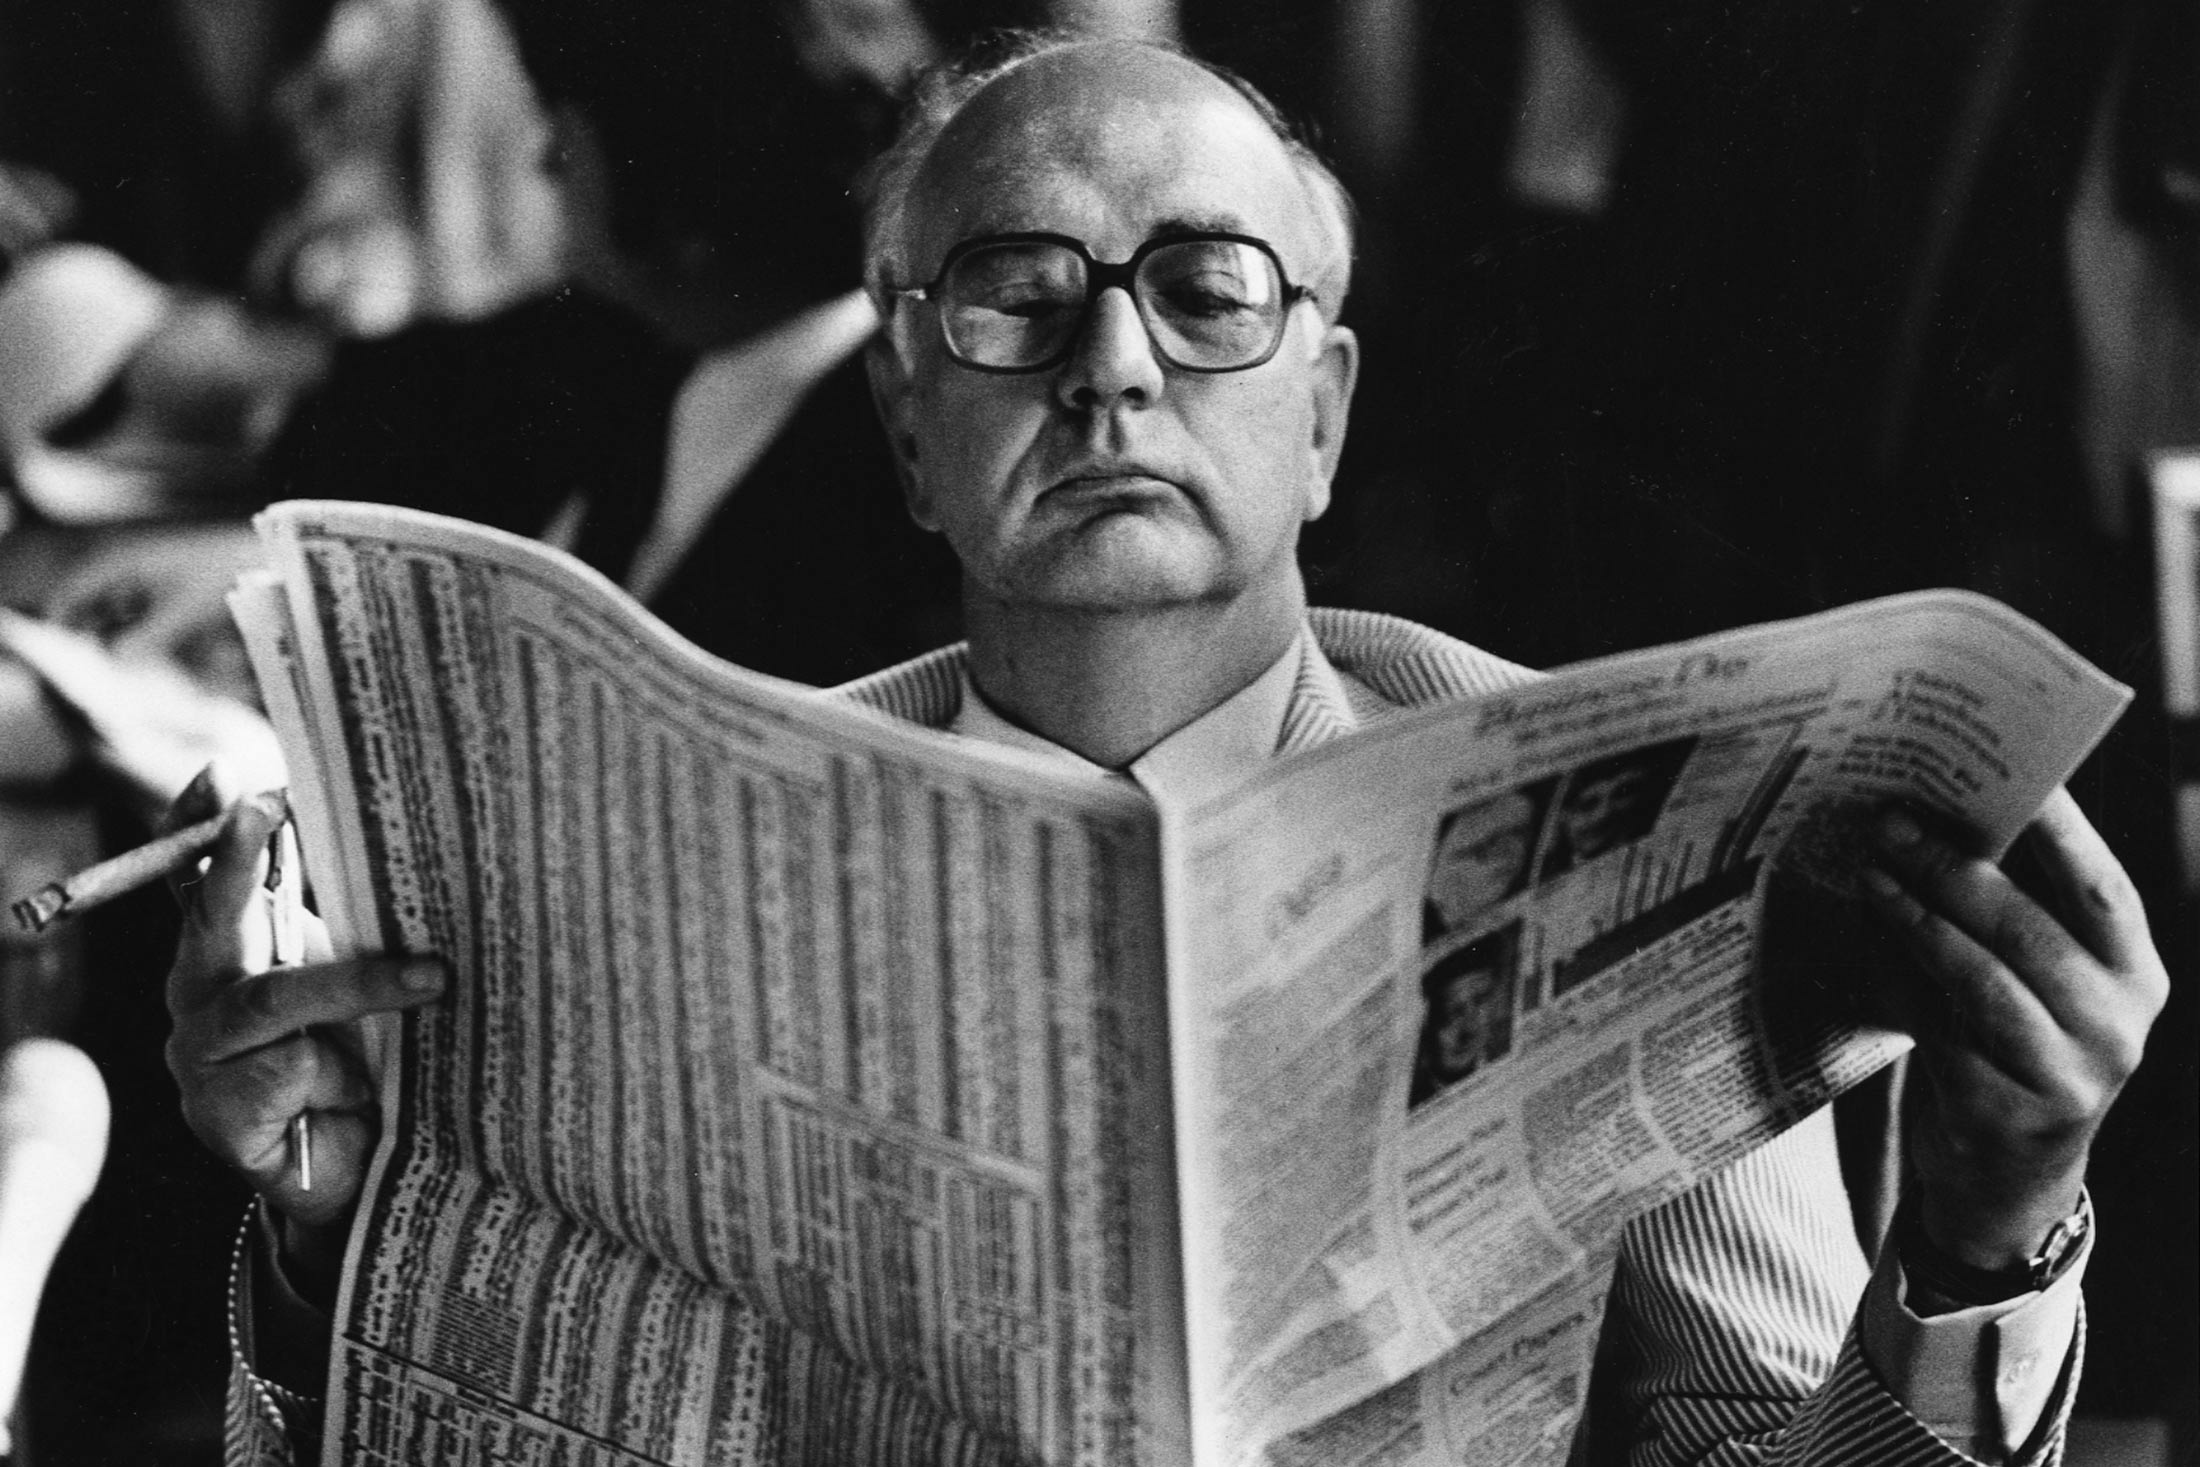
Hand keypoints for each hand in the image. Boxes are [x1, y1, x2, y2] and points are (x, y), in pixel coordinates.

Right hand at [160, 764, 443, 1286]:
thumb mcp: (360, 979)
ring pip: (274, 998)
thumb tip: (406, 838)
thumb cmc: (364, 1058)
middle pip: (213, 915)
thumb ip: (354, 920)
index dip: (202, 825)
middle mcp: (201, 992)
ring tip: (435, 979)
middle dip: (238, 857)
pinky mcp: (218, 1114)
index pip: (200, 876)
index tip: (224, 775)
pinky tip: (357, 1095)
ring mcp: (200, 1055)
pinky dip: (338, 1076)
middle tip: (265, 803)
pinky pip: (286, 1070)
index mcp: (230, 950)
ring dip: (359, 984)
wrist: (358, 1169)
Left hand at [1861, 789, 2167, 1267]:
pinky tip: (1863, 946)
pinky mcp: (2004, 1112)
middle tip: (1893, 822)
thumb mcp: (2038, 984)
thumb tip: (1936, 815)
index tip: (2004, 772)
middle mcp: (2117, 1025)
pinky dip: (1894, 981)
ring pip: (1979, 977)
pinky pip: (1936, 1027)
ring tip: (1870, 875)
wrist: (2005, 1178)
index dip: (2057, 828)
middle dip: (1954, 868)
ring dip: (1915, 919)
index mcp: (2135, 976)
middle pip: (2029, 928)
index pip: (2102, 887)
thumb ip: (2014, 914)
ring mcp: (2066, 1076)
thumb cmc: (2013, 1049)